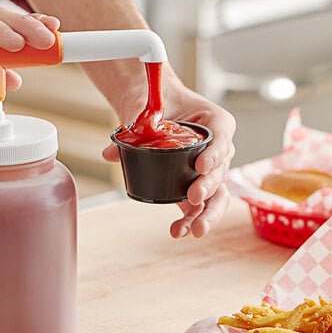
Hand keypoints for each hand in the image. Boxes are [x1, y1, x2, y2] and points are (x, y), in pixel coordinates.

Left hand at [103, 76, 235, 238]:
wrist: (151, 105)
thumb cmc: (155, 101)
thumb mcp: (144, 107)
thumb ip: (133, 126)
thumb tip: (110, 153)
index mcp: (215, 121)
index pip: (221, 137)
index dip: (214, 154)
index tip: (200, 166)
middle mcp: (217, 147)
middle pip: (221, 170)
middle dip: (209, 187)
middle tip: (194, 197)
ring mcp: (207, 169)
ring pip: (215, 194)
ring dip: (205, 213)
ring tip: (193, 229)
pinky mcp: (193, 185)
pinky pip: (196, 205)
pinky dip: (189, 219)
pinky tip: (178, 231)